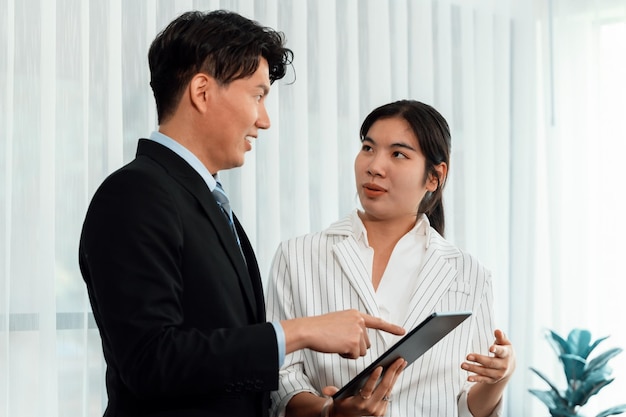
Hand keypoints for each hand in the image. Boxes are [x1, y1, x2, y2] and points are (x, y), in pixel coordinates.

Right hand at [282, 309, 404, 357]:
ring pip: (361, 351)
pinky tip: (336, 347)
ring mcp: (357, 331)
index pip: (376, 321)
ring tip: (336, 342)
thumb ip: (352, 328)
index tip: (403, 331)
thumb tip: (361, 344)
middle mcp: (359, 321)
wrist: (309, 330)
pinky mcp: (354, 342)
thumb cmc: (319, 329)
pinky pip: (355, 356)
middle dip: (354, 347)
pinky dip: (346, 355)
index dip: (391, 327)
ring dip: (350, 352)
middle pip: (366, 343)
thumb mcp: (339, 322)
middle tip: (338, 341)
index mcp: (355, 314)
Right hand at [321, 358, 406, 416]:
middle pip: (384, 387)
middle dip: (392, 372)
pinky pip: (390, 392)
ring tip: (401, 361)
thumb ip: (333, 393)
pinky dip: (395, 380)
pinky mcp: (384, 409)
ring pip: (390, 389)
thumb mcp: (336, 399)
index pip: (368, 389)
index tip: (379, 367)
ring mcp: (379, 409)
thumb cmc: (342, 404)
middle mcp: (371, 407)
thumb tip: (326, 390)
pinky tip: (398, 370)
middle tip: (398, 359)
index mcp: (359, 403)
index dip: (374, 378)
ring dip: (397, 374)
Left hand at [461, 329, 515, 383]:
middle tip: (468, 356)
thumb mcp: (504, 343)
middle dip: (479, 359)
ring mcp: (498, 374)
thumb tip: (497, 331)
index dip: (496, 350)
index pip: (501, 352)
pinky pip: (484, 379)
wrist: (509, 366)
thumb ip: (500, 336)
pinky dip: (476, 379)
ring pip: (485, 372)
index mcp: (506, 354)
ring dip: (473, 369)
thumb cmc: (504, 350)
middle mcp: (503, 365)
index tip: (490, 348)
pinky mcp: (493, 379)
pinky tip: (468, 378)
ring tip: (463, 365)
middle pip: (490, 363)